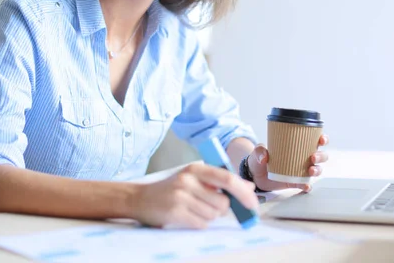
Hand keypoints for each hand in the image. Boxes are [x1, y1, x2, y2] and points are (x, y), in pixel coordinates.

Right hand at [130, 163, 258, 228]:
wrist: (140, 198)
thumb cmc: (171, 189)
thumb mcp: (194, 178)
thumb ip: (220, 181)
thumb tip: (248, 187)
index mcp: (196, 168)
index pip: (227, 178)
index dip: (244, 192)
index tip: (254, 204)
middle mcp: (188, 180)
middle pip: (223, 202)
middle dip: (221, 209)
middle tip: (209, 206)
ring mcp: (180, 196)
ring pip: (213, 215)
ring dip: (208, 216)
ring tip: (193, 209)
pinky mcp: (175, 213)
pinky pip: (201, 223)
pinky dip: (198, 223)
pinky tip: (186, 216)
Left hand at [248, 134, 328, 192]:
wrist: (255, 175)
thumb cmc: (259, 159)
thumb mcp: (258, 151)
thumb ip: (259, 151)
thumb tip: (265, 157)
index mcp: (297, 146)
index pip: (315, 140)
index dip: (322, 139)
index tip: (321, 140)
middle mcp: (303, 158)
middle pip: (321, 156)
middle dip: (321, 156)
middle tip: (312, 157)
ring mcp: (301, 170)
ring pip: (317, 170)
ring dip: (317, 170)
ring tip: (310, 171)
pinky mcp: (296, 182)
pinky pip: (306, 185)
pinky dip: (307, 186)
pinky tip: (305, 186)